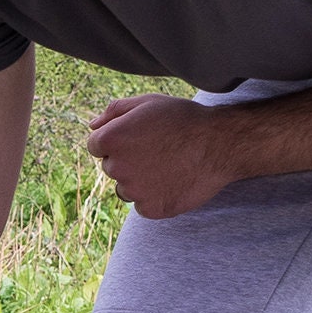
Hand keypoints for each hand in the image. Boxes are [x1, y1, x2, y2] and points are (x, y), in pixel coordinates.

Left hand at [87, 94, 236, 218]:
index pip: (95, 145)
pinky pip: (142, 205)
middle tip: (158, 150)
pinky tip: (173, 181)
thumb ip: (114, 111)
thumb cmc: (183, 119)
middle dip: (128, 160)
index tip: (139, 138)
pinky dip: (154, 196)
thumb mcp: (148, 103)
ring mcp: (134, 191)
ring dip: (140, 180)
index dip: (117, 140)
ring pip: (126, 188)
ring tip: (168, 166)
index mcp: (112, 139)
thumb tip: (92, 126)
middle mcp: (117, 167)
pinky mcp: (151, 209)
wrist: (219, 144)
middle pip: (111, 167)